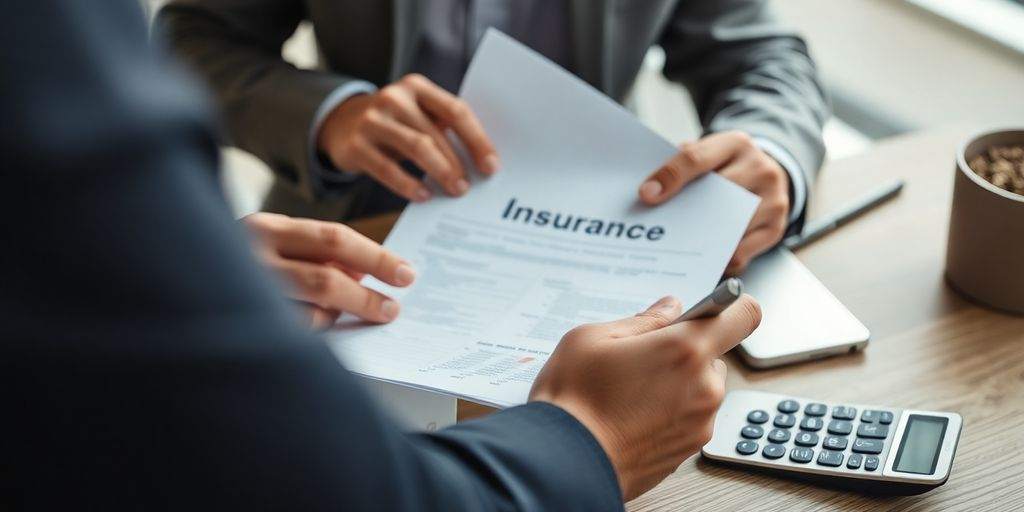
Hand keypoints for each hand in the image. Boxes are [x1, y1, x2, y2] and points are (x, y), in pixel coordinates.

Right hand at [243, 213, 415, 327]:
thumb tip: (361, 272)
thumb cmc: (236, 261)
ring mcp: (243, 291)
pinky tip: (316, 324)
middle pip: (327, 277)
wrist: (165, 281)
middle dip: (368, 295)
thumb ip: (316, 254)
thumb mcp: (275, 245)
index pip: (334, 239)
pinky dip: (313, 330)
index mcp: (265, 228)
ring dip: (339, 316)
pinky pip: (293, 334)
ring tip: (355, 315)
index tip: (406, 274)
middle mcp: (250, 256)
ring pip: (311, 311)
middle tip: (393, 308)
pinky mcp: (241, 325)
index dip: (376, 257)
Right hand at [317, 74, 499, 200]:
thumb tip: (484, 162)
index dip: (477, 140)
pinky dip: (409, 185)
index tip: (492, 166)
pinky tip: (424, 196)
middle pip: (436, 132)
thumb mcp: (417, 115)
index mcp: (417, 87)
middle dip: (458, 163)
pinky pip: (387, 169)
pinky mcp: (356, 145)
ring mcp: (373, 120)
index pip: (456, 111)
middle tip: (470, 187)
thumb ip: (444, 127)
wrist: (341, 124)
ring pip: (416, 147)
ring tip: (455, 191)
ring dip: (440, 172)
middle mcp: (394, 98)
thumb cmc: (396, 125)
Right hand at [529, 295, 760, 500]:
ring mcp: (700, 423)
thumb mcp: (592, 338)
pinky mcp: (688, 451)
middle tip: (642, 359)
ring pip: (701, 390)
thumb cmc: (573, 399)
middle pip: (713, 355)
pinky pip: (689, 419)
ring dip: (677, 386)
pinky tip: (632, 416)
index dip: (729, 308)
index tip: (707, 311)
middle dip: (684, 353)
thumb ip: (641, 321)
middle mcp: (704, 388)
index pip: (743, 314)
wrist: (564, 463)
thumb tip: (668, 310)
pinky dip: (669, 414)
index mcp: (685, 350)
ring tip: (631, 393)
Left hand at [638, 131, 790, 274]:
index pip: (696, 158)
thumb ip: (681, 165)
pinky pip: (740, 254)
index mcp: (736, 144)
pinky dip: (716, 261)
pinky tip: (698, 259)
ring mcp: (773, 200)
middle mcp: (760, 169)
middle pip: (715, 195)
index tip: (646, 195)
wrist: (768, 174)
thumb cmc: (727, 166)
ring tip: (674, 247)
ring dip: (699, 242)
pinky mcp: (776, 228)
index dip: (669, 177)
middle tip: (657, 228)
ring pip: (729, 229)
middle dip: (683, 213)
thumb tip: (649, 192)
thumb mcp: (707, 153)